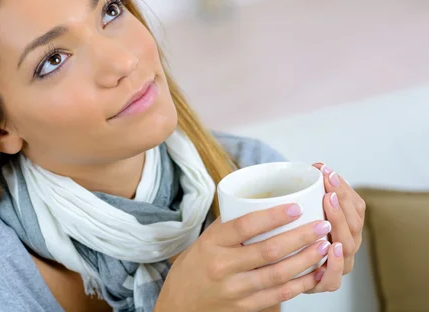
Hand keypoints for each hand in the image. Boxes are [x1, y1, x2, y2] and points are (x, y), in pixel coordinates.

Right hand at [155, 204, 332, 311]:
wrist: (180, 304)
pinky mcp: (246, 307)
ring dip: (306, 259)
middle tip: (322, 224)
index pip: (245, 226)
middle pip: (269, 250)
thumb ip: (231, 226)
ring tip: (324, 246)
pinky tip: (315, 273)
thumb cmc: (195, 267)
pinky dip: (301, 284)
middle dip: (301, 236)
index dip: (274, 216)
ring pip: (279, 274)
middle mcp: (223, 267)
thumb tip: (265, 203)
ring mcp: (236, 290)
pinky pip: (279, 295)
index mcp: (212, 244)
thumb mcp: (205, 240)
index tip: (296, 207)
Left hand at [305, 163, 365, 292]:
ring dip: (338, 222)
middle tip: (326, 184)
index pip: (355, 206)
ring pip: (346, 246)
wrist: (278, 267)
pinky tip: (331, 247)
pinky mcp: (325, 283)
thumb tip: (315, 167)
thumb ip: (308, 191)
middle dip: (341, 200)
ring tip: (329, 203)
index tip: (326, 170)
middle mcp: (347, 245)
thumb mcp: (301, 209)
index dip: (343, 188)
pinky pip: (335, 279)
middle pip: (353, 223)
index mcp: (347, 227)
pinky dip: (334, 264)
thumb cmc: (293, 231)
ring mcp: (339, 265)